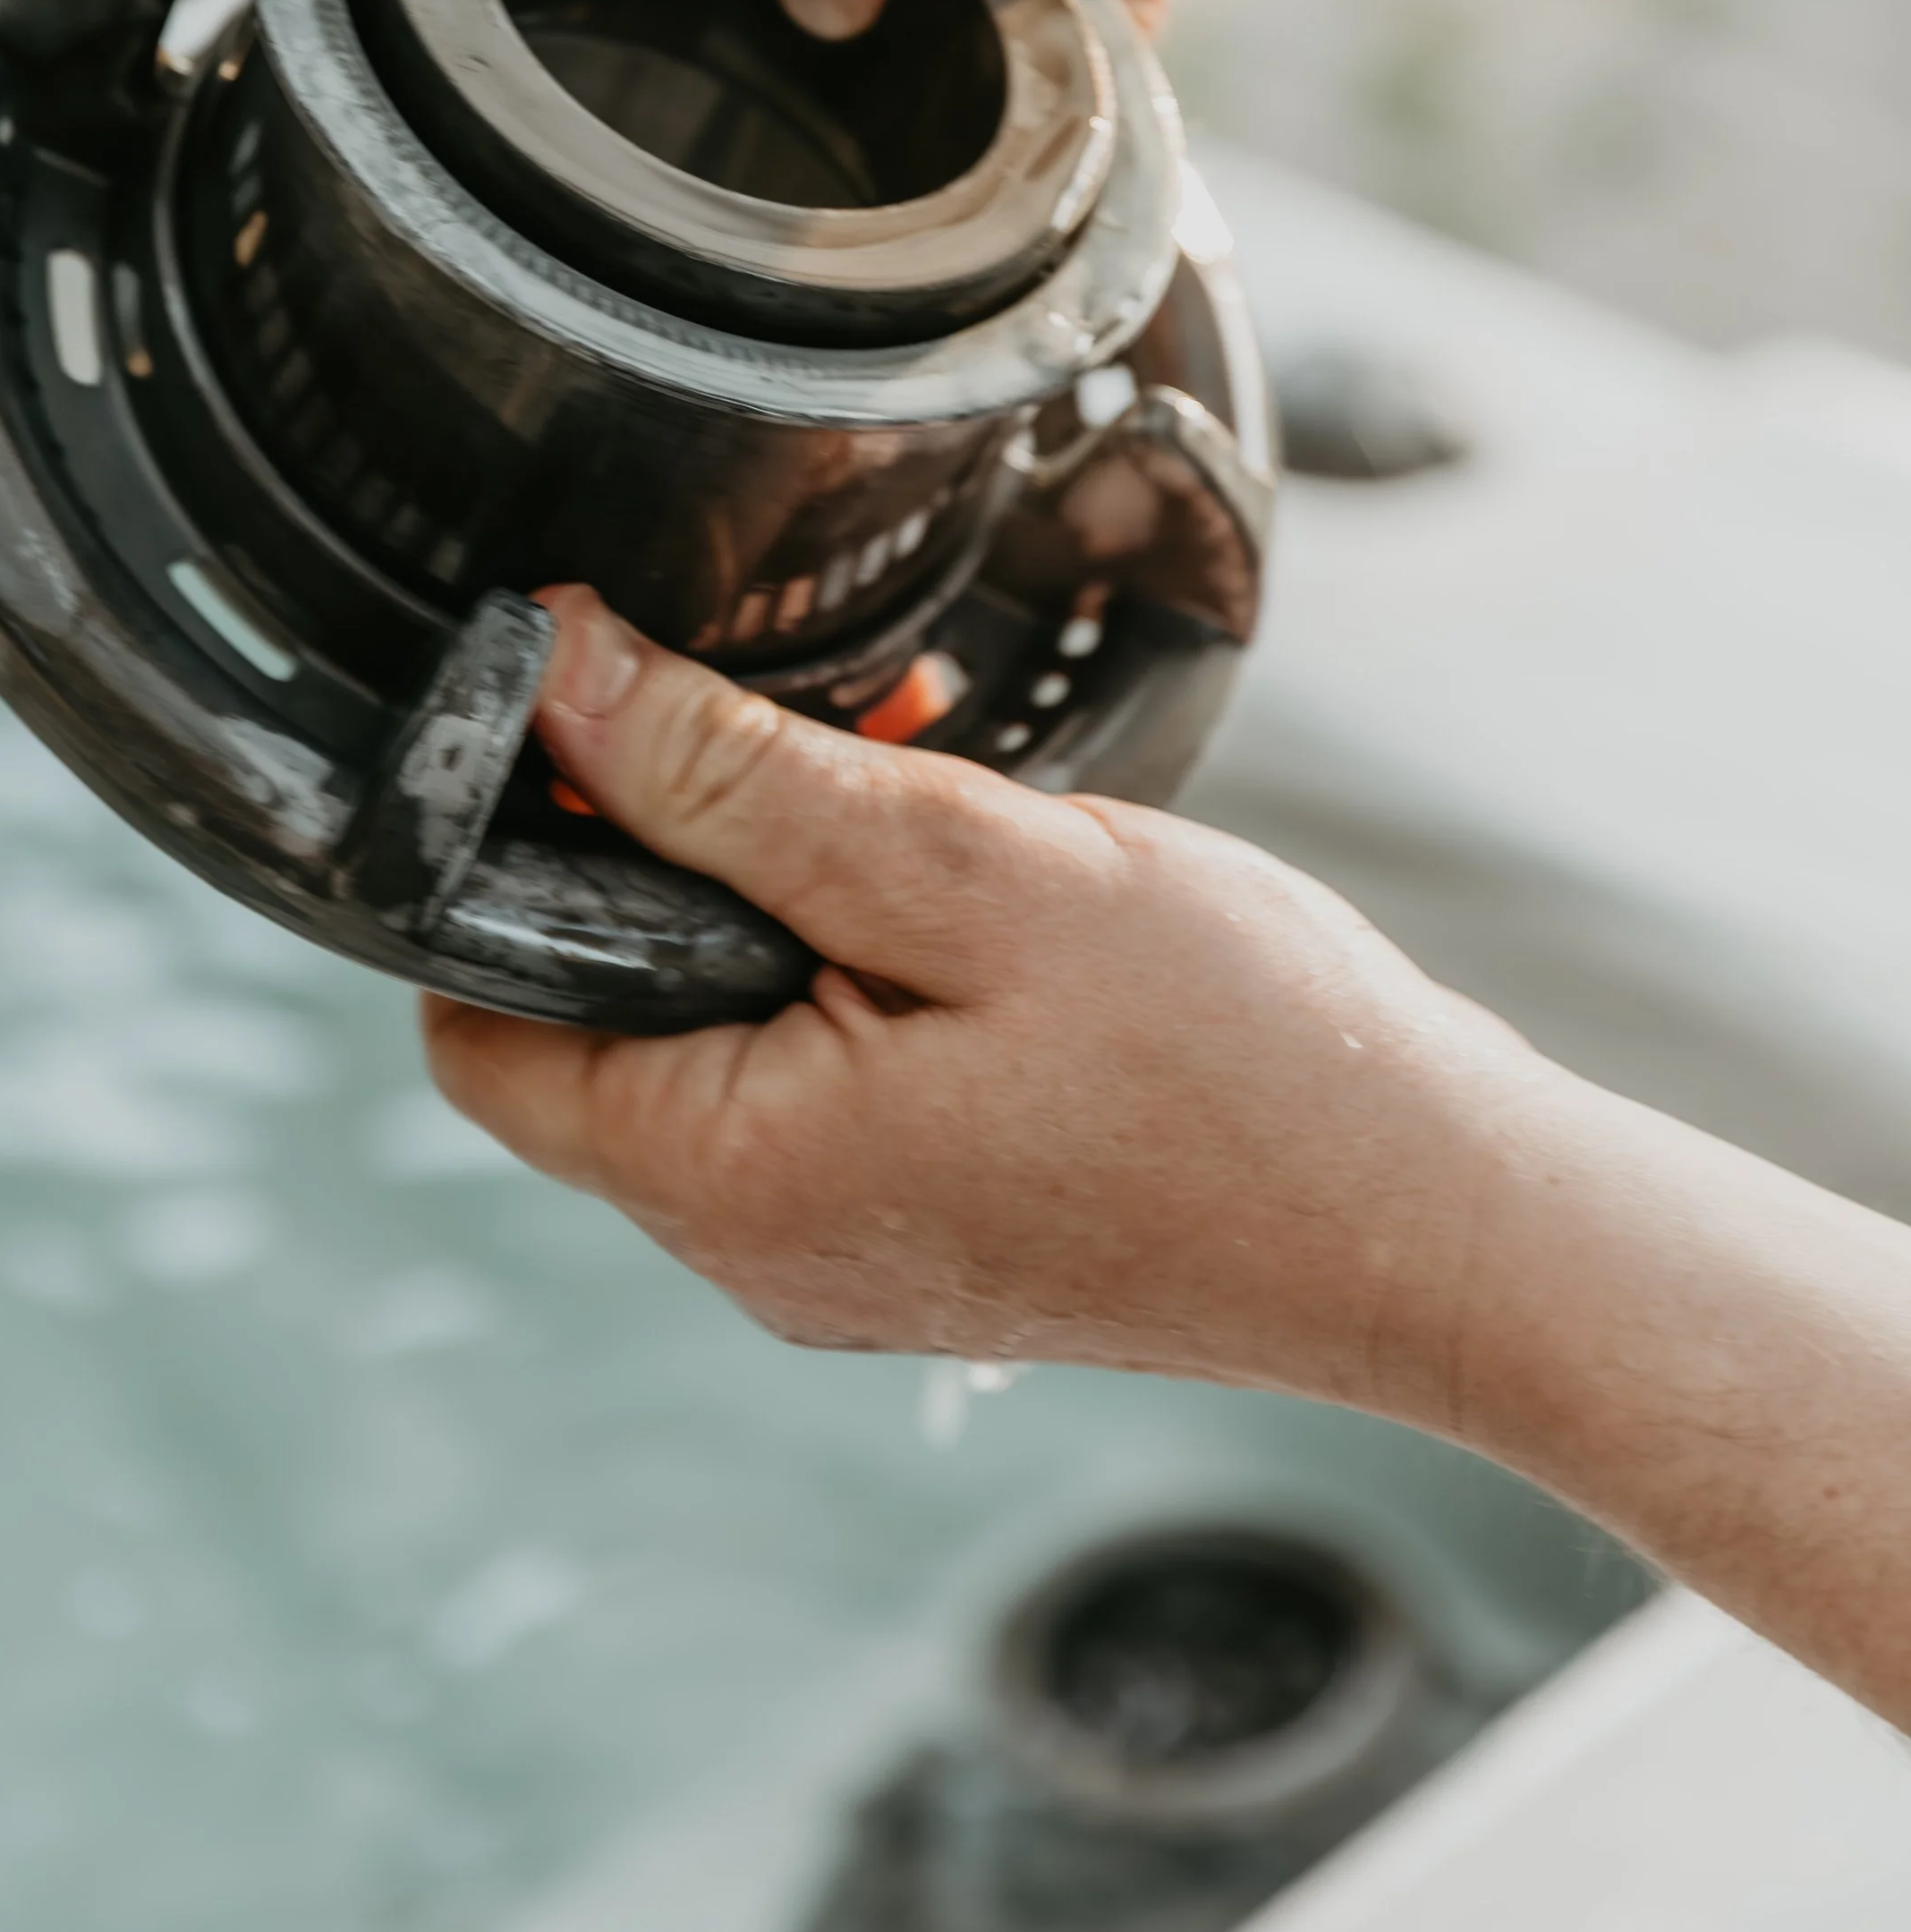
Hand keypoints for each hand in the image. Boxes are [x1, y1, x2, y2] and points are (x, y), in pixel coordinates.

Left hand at [424, 586, 1547, 1404]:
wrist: (1450, 1230)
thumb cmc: (1243, 1062)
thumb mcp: (969, 867)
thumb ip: (737, 778)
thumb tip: (556, 675)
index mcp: (729, 1180)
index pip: (480, 1026)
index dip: (503, 864)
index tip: (596, 728)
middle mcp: (763, 1248)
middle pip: (609, 1019)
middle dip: (683, 849)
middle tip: (817, 724)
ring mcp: (854, 1256)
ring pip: (735, 1033)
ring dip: (795, 886)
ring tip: (928, 775)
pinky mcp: (939, 1236)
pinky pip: (835, 1079)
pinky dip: (871, 962)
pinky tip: (981, 871)